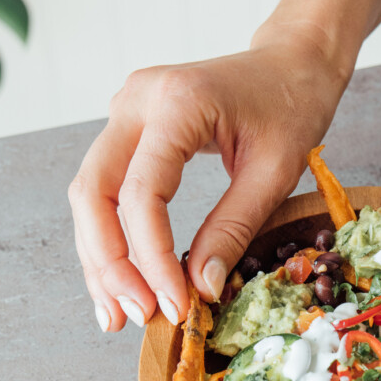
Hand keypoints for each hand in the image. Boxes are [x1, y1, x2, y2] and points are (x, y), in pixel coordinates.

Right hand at [68, 35, 345, 330]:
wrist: (289, 64)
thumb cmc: (291, 108)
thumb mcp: (275, 173)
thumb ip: (234, 229)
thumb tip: (199, 289)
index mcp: (177, 102)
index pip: (141, 192)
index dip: (152, 258)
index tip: (175, 306)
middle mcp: (136, 101)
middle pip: (94, 192)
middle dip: (110, 263)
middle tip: (134, 317)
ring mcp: (125, 112)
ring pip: (89, 197)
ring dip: (101, 260)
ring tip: (118, 315)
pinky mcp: (127, 131)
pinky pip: (105, 192)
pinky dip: (111, 241)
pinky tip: (120, 285)